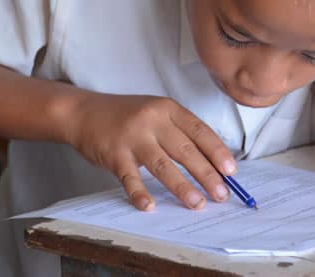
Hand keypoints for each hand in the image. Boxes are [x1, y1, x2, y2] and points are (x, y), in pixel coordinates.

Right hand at [66, 93, 235, 210]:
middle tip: (221, 194)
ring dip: (183, 187)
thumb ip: (178, 132)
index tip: (231, 171)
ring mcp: (132, 137)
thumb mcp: (154, 112)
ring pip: (163, 165)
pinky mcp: (114, 154)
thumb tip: (209, 162)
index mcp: (167, 108)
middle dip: (207, 174)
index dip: (217, 151)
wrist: (84, 112)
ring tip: (198, 204)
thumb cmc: (125, 116)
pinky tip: (149, 206)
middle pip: (185, 150)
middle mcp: (152, 120)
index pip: (199, 130)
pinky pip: (130, 177)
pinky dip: (140, 193)